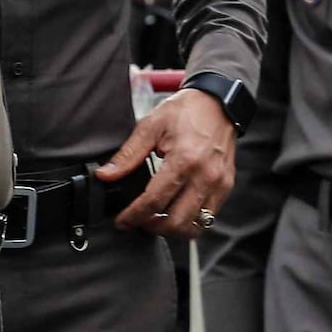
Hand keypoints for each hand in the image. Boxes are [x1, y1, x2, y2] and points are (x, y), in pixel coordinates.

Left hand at [101, 90, 238, 238]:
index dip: (133, 216)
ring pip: (193, 226)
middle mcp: (205, 176)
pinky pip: (207, 218)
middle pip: (175, 222)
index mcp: (184, 160)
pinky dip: (189, 222)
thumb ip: (127, 155)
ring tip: (156, 220)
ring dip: (171, 230)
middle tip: (137, 221)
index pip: (154, 201)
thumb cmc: (185, 111)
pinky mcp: (226, 187)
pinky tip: (175, 212)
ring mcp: (218, 184)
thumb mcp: (151, 126)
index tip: (121, 221)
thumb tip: (106, 176)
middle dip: (151, 227)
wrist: (218, 102)